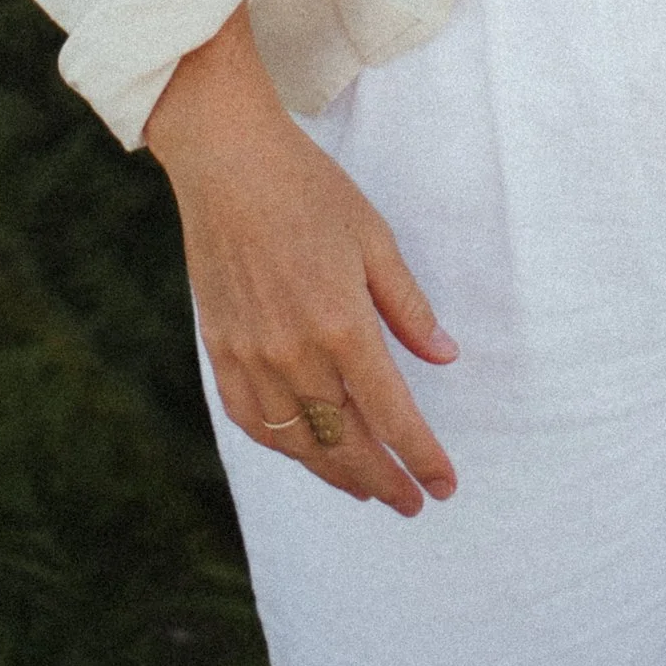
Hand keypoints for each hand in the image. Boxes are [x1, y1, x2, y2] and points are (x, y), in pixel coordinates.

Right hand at [149, 15, 456, 516]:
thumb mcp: (374, 239)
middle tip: (410, 501)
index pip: (392, 416)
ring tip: (366, 489)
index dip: (422, 457)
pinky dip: (283, 446)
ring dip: (336, 474)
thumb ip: (408, 307)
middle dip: (383, 481)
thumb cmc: (309, 191)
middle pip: (345, 444)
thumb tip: (445, 356)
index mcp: (343, 325)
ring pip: (299, 444)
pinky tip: (304, 451)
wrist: (227, 164)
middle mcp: (296, 354)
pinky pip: (253, 421)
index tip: (444, 485)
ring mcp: (253, 358)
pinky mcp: (221, 352)